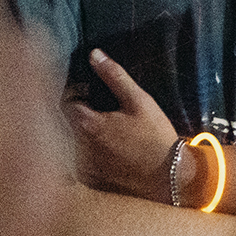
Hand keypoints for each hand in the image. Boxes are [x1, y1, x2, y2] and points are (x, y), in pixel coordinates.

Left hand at [67, 48, 180, 202]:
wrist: (169, 177)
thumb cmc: (155, 136)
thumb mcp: (139, 101)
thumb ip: (114, 76)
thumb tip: (94, 54)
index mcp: (88, 124)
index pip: (66, 102)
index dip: (77, 95)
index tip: (93, 95)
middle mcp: (79, 147)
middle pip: (66, 124)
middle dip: (79, 115)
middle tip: (102, 113)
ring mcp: (83, 167)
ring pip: (72, 144)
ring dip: (82, 136)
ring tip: (108, 134)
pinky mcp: (90, 180)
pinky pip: (80, 163)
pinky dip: (89, 155)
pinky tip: (111, 153)